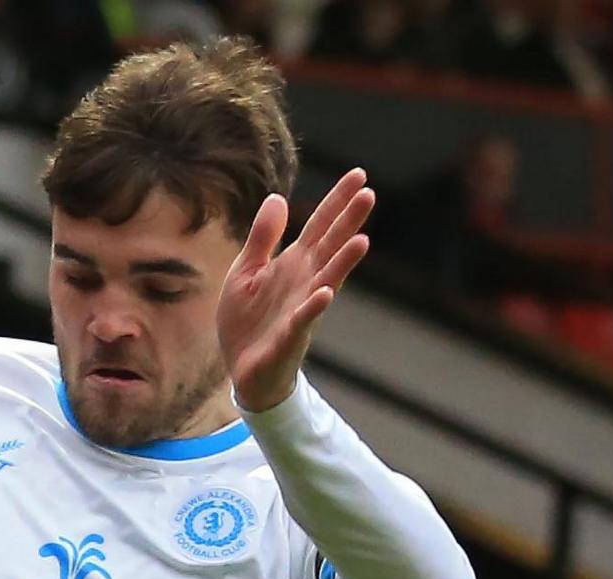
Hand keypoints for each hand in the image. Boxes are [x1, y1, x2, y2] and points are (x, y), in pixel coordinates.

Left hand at [219, 168, 374, 413]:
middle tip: (369, 194)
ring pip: (326, 281)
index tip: (358, 174)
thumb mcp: (245, 271)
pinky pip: (303, 320)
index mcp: (293, 264)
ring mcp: (300, 308)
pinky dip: (313, 307)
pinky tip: (326, 293)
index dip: (337, 201)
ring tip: (362, 241)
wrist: (242, 370)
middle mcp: (304, 282)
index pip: (319, 226)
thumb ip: (262, 238)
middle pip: (330, 247)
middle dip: (348, 222)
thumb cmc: (248, 321)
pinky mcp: (288, 337)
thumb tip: (277, 198)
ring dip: (344, 263)